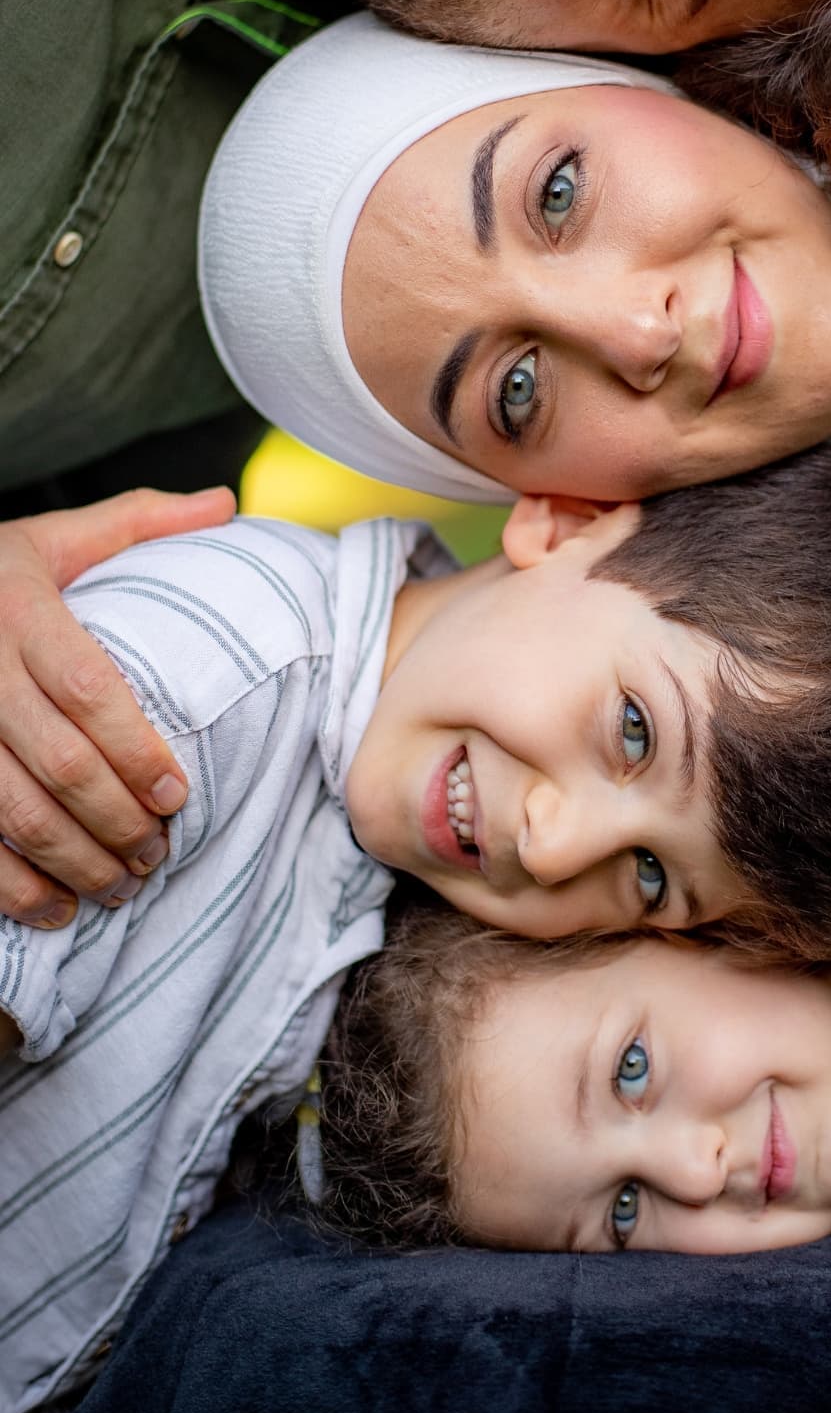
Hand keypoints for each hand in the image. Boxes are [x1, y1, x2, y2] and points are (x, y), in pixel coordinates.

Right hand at [0, 487, 234, 926]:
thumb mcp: (52, 535)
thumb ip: (138, 521)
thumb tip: (227, 503)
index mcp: (18, 608)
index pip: (86, 689)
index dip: (135, 750)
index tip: (179, 797)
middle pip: (55, 762)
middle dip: (115, 819)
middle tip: (159, 854)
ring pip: (9, 811)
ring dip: (71, 862)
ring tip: (122, 886)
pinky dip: (9, 887)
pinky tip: (52, 909)